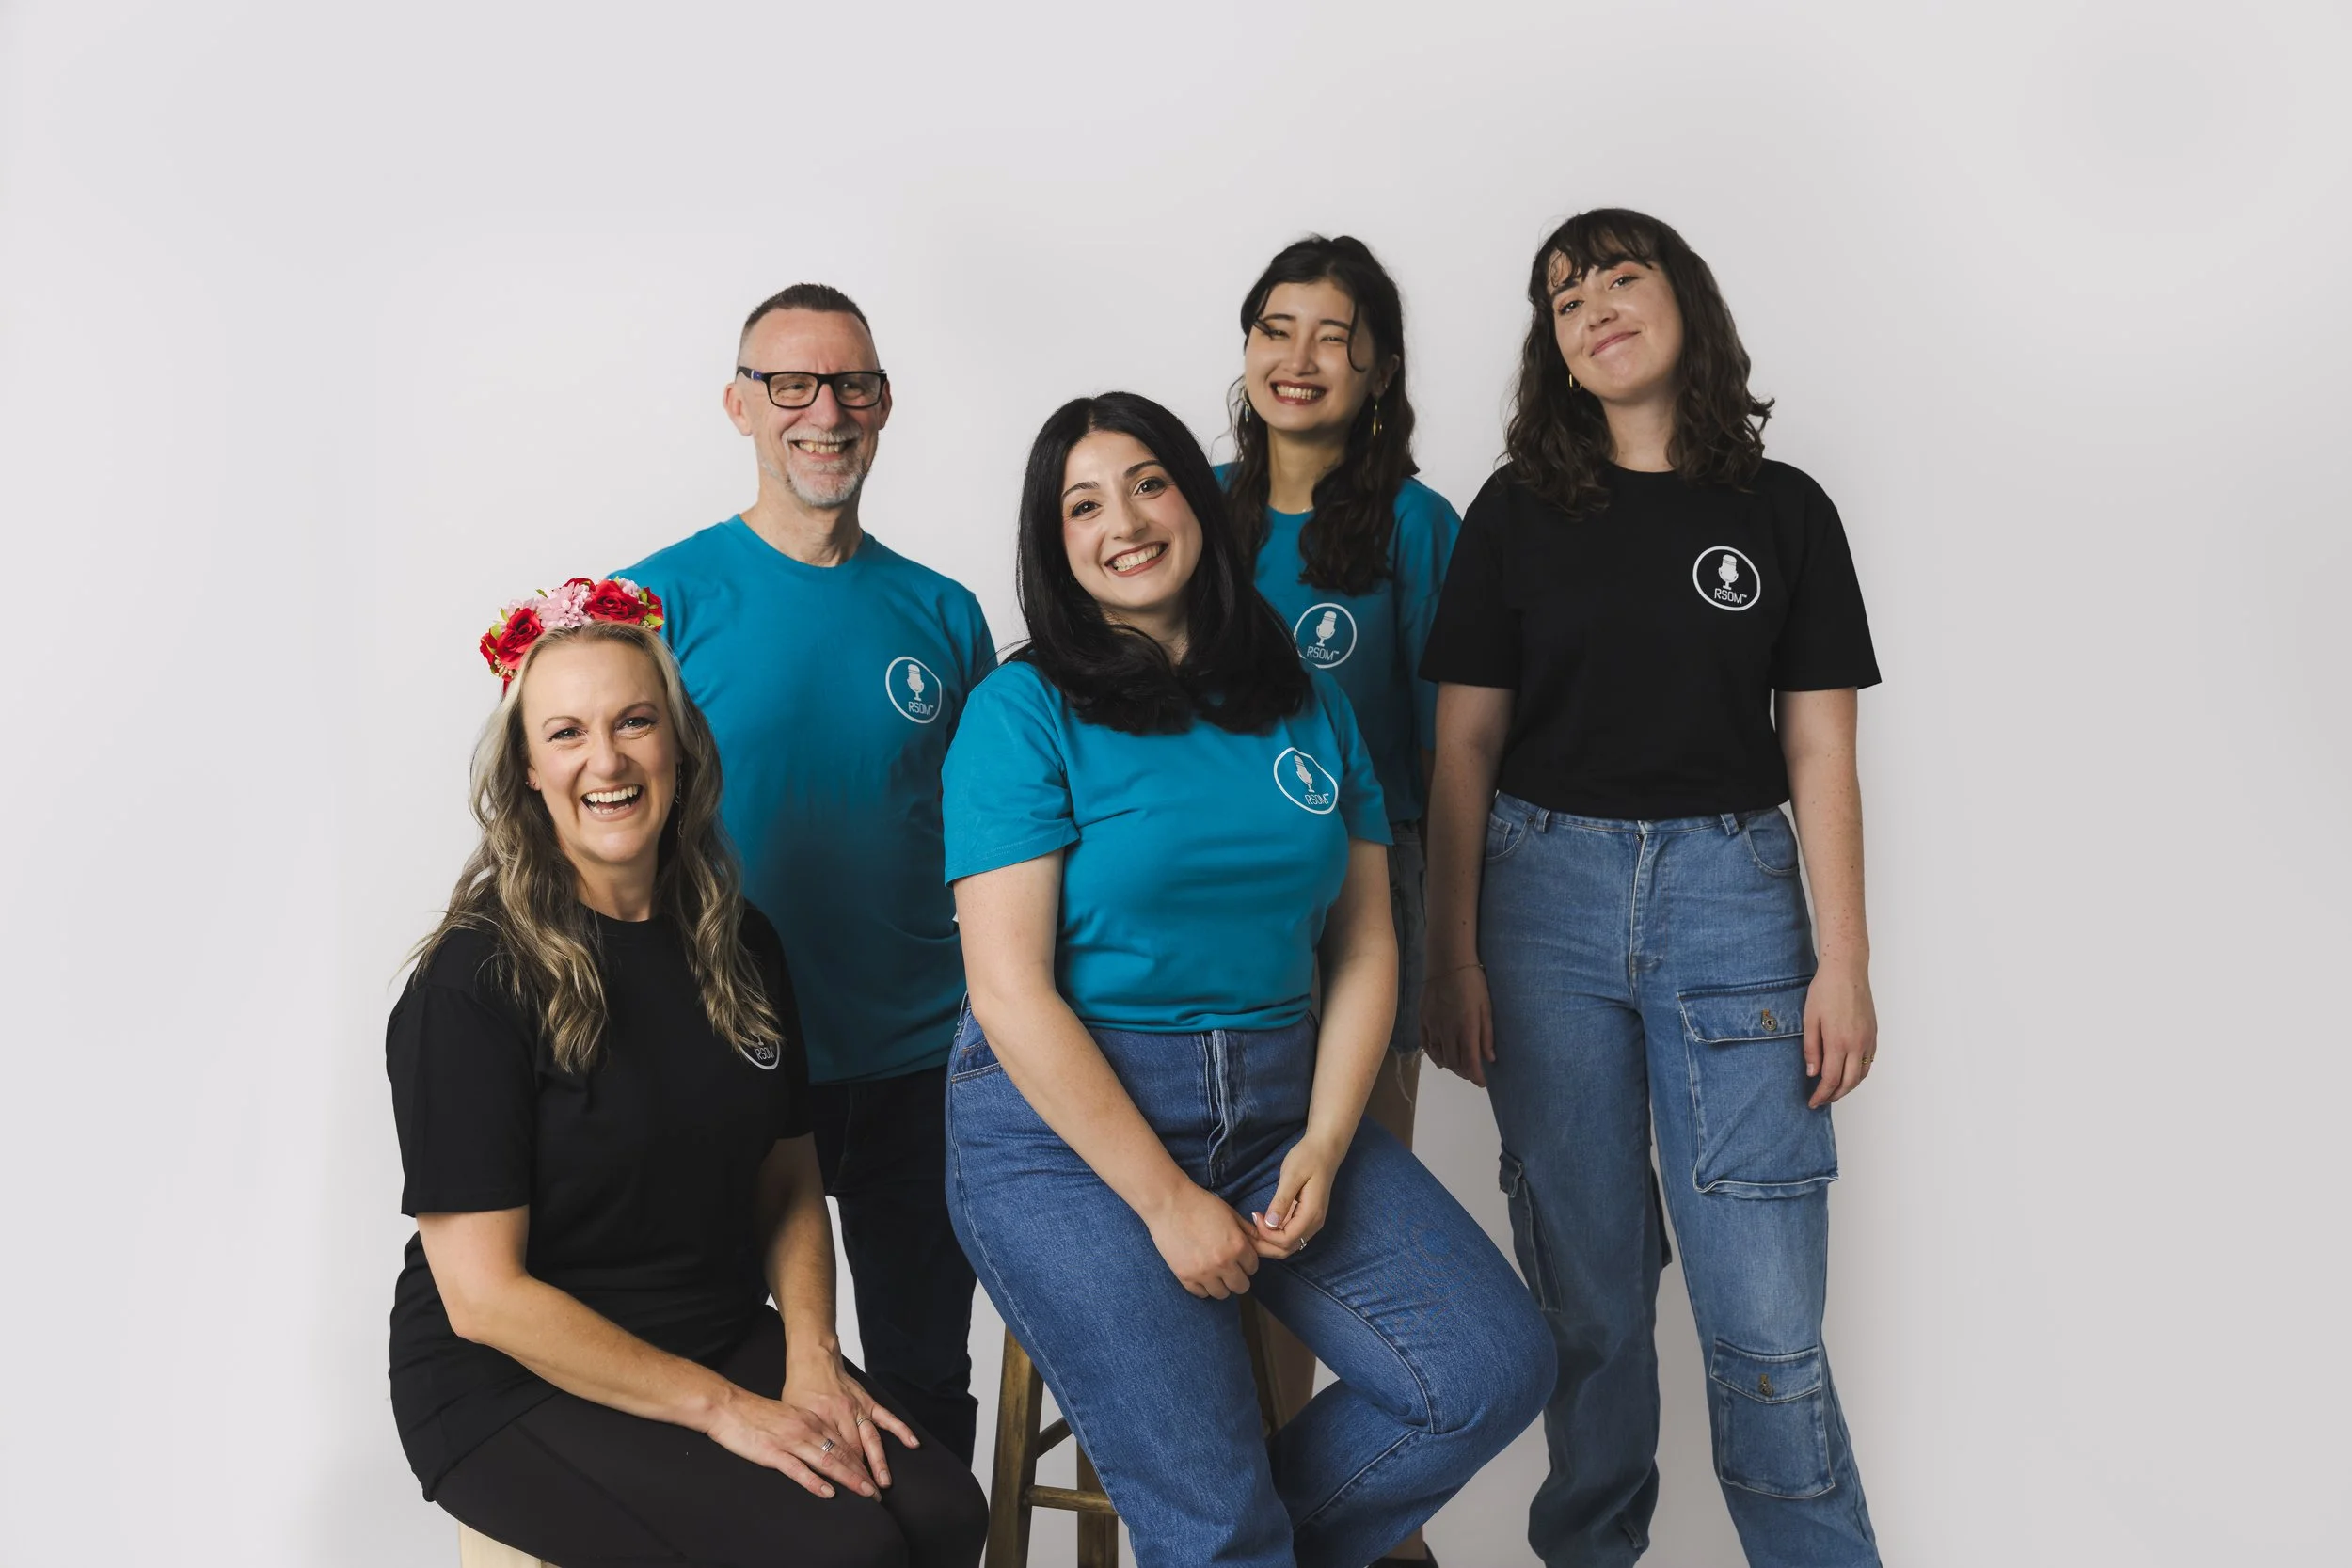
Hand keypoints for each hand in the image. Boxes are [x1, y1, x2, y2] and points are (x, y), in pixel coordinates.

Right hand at [702, 1363, 907, 1499]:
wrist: (730, 1407)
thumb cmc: (758, 1415)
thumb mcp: (791, 1417)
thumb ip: (808, 1430)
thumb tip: (824, 1447)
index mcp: (812, 1421)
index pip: (844, 1444)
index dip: (862, 1463)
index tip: (874, 1479)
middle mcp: (808, 1429)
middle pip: (842, 1454)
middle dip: (862, 1475)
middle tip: (877, 1494)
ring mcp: (791, 1441)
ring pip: (827, 1461)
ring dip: (849, 1479)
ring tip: (865, 1494)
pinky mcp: (774, 1452)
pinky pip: (798, 1469)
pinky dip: (815, 1481)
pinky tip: (829, 1492)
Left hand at [781, 1348, 920, 1491]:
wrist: (814, 1359)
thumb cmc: (800, 1387)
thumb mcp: (792, 1414)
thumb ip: (803, 1436)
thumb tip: (803, 1462)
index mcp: (822, 1420)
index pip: (834, 1455)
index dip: (843, 1476)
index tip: (850, 1493)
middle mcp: (842, 1415)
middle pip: (854, 1452)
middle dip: (862, 1476)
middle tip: (868, 1496)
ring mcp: (857, 1407)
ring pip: (871, 1439)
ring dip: (879, 1462)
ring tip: (885, 1481)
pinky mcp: (867, 1400)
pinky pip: (886, 1417)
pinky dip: (900, 1430)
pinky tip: (912, 1442)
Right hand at [1143, 1181, 1261, 1298]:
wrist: (1168, 1202)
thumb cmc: (1200, 1204)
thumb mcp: (1230, 1214)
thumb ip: (1249, 1232)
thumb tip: (1265, 1245)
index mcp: (1237, 1246)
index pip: (1253, 1268)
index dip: (1247, 1261)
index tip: (1239, 1256)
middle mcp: (1223, 1263)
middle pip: (1241, 1286)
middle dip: (1238, 1276)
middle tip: (1229, 1265)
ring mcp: (1203, 1272)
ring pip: (1222, 1294)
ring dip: (1221, 1284)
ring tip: (1214, 1270)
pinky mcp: (1185, 1277)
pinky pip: (1201, 1294)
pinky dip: (1203, 1286)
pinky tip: (1201, 1273)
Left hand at [1249, 1133, 1341, 1259]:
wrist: (1324, 1149)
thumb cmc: (1307, 1158)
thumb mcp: (1292, 1176)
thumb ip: (1281, 1201)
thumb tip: (1270, 1224)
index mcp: (1311, 1214)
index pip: (1286, 1240)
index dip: (1267, 1235)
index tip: (1255, 1215)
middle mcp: (1313, 1224)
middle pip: (1286, 1249)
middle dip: (1263, 1245)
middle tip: (1245, 1229)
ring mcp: (1311, 1223)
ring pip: (1287, 1246)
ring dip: (1267, 1242)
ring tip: (1250, 1228)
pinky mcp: (1305, 1219)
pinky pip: (1289, 1236)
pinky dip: (1273, 1236)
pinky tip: (1260, 1224)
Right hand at [1421, 962, 1494, 1087]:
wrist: (1447, 962)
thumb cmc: (1473, 982)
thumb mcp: (1486, 1007)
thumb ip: (1487, 1034)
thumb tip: (1490, 1058)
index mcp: (1466, 1027)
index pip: (1470, 1061)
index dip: (1476, 1076)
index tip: (1482, 1082)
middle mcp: (1447, 1030)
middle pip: (1453, 1062)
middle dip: (1464, 1072)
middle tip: (1472, 1073)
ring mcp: (1433, 1025)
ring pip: (1439, 1056)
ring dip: (1450, 1065)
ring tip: (1459, 1066)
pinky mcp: (1423, 1019)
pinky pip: (1426, 1044)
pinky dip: (1434, 1055)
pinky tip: (1440, 1058)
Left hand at [1804, 960, 1877, 1107]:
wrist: (1847, 970)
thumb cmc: (1825, 991)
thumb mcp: (1809, 1019)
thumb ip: (1811, 1049)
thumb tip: (1812, 1073)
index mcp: (1838, 1042)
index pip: (1831, 1079)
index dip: (1821, 1095)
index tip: (1812, 1102)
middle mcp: (1857, 1044)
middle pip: (1849, 1082)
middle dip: (1835, 1095)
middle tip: (1822, 1100)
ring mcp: (1868, 1039)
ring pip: (1862, 1074)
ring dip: (1848, 1087)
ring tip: (1834, 1090)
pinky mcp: (1873, 1033)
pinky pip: (1869, 1061)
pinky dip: (1859, 1073)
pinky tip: (1848, 1073)